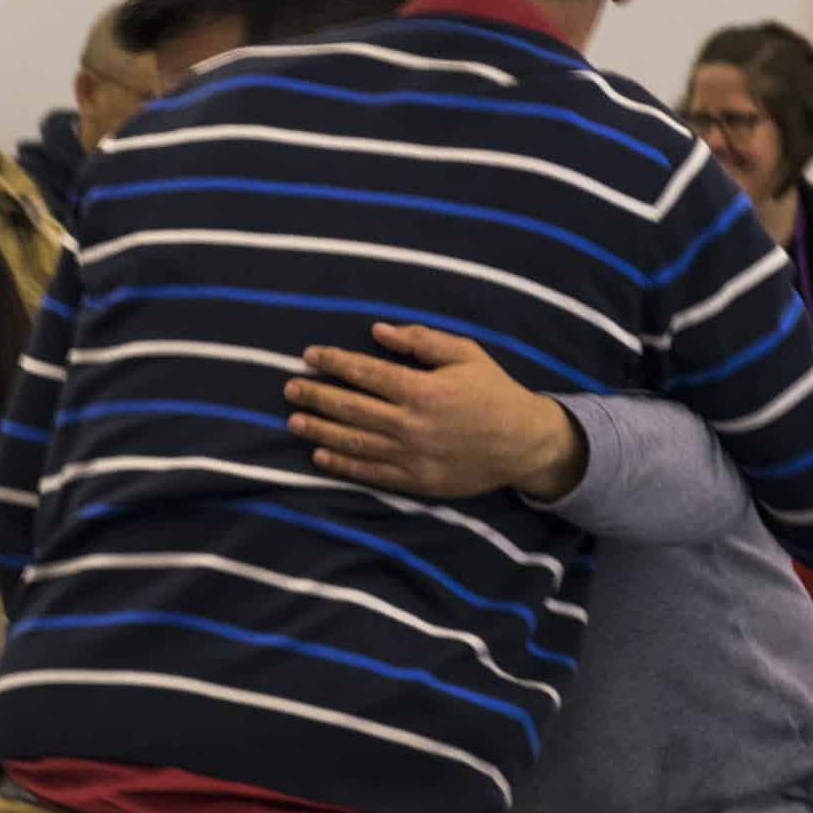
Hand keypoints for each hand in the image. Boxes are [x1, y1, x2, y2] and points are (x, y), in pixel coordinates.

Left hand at [284, 324, 587, 500]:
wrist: (524, 444)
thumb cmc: (494, 392)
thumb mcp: (465, 354)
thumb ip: (420, 341)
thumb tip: (377, 330)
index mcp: (423, 389)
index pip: (366, 373)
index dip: (334, 362)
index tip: (309, 356)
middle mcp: (412, 424)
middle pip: (351, 408)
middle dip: (316, 395)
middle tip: (289, 388)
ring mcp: (411, 456)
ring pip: (354, 443)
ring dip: (319, 431)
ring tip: (293, 421)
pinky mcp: (415, 481)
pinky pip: (370, 473)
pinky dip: (342, 465)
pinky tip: (320, 456)